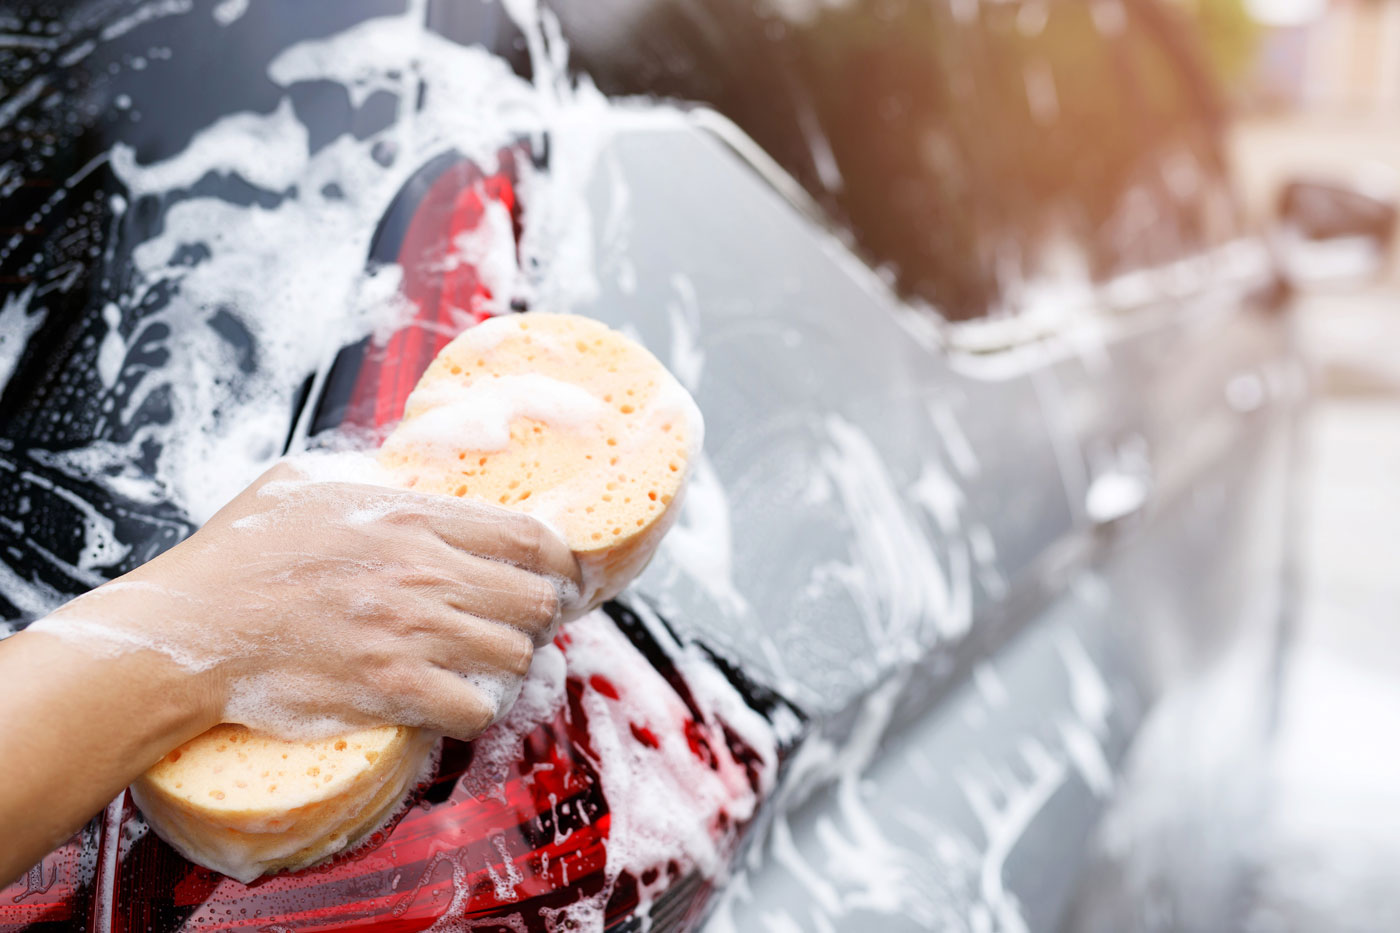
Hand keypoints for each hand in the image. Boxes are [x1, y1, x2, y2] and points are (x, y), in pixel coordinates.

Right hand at [33, 459, 581, 740]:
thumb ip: (374, 476)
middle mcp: (424, 572)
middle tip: (517, 624)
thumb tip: (417, 470)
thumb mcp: (309, 481)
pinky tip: (453, 702)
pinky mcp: (392, 690)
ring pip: (516, 656)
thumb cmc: (242, 554)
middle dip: (538, 616)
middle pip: (538, 599)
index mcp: (412, 516)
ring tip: (484, 665)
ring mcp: (411, 633)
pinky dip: (475, 710)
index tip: (556, 576)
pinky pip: (476, 707)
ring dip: (508, 666)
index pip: (530, 537)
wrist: (191, 629)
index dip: (558, 563)